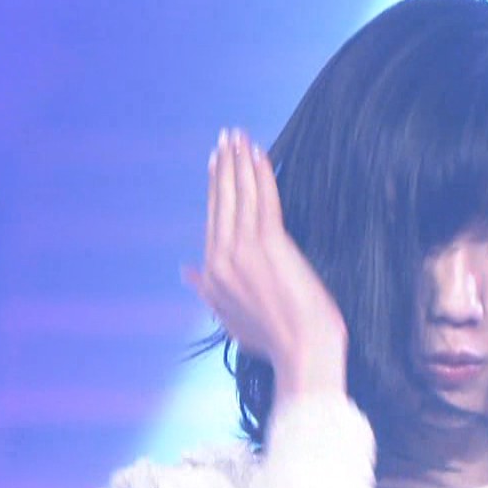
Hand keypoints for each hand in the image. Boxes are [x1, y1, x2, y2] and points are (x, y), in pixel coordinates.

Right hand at [184, 129, 347, 397]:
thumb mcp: (230, 318)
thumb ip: (205, 291)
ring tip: (240, 136)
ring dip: (241, 161)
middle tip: (227, 136)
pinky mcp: (270, 244)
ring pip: (241, 194)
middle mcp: (221, 257)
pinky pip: (264, 198)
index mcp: (211, 273)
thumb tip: (185, 271)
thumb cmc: (275, 340)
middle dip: (225, 164)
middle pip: (223, 200)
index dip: (216, 186)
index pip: (213, 217)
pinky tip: (260, 154)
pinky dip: (262, 173)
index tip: (219, 162)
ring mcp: (244, 249)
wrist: (301, 352)